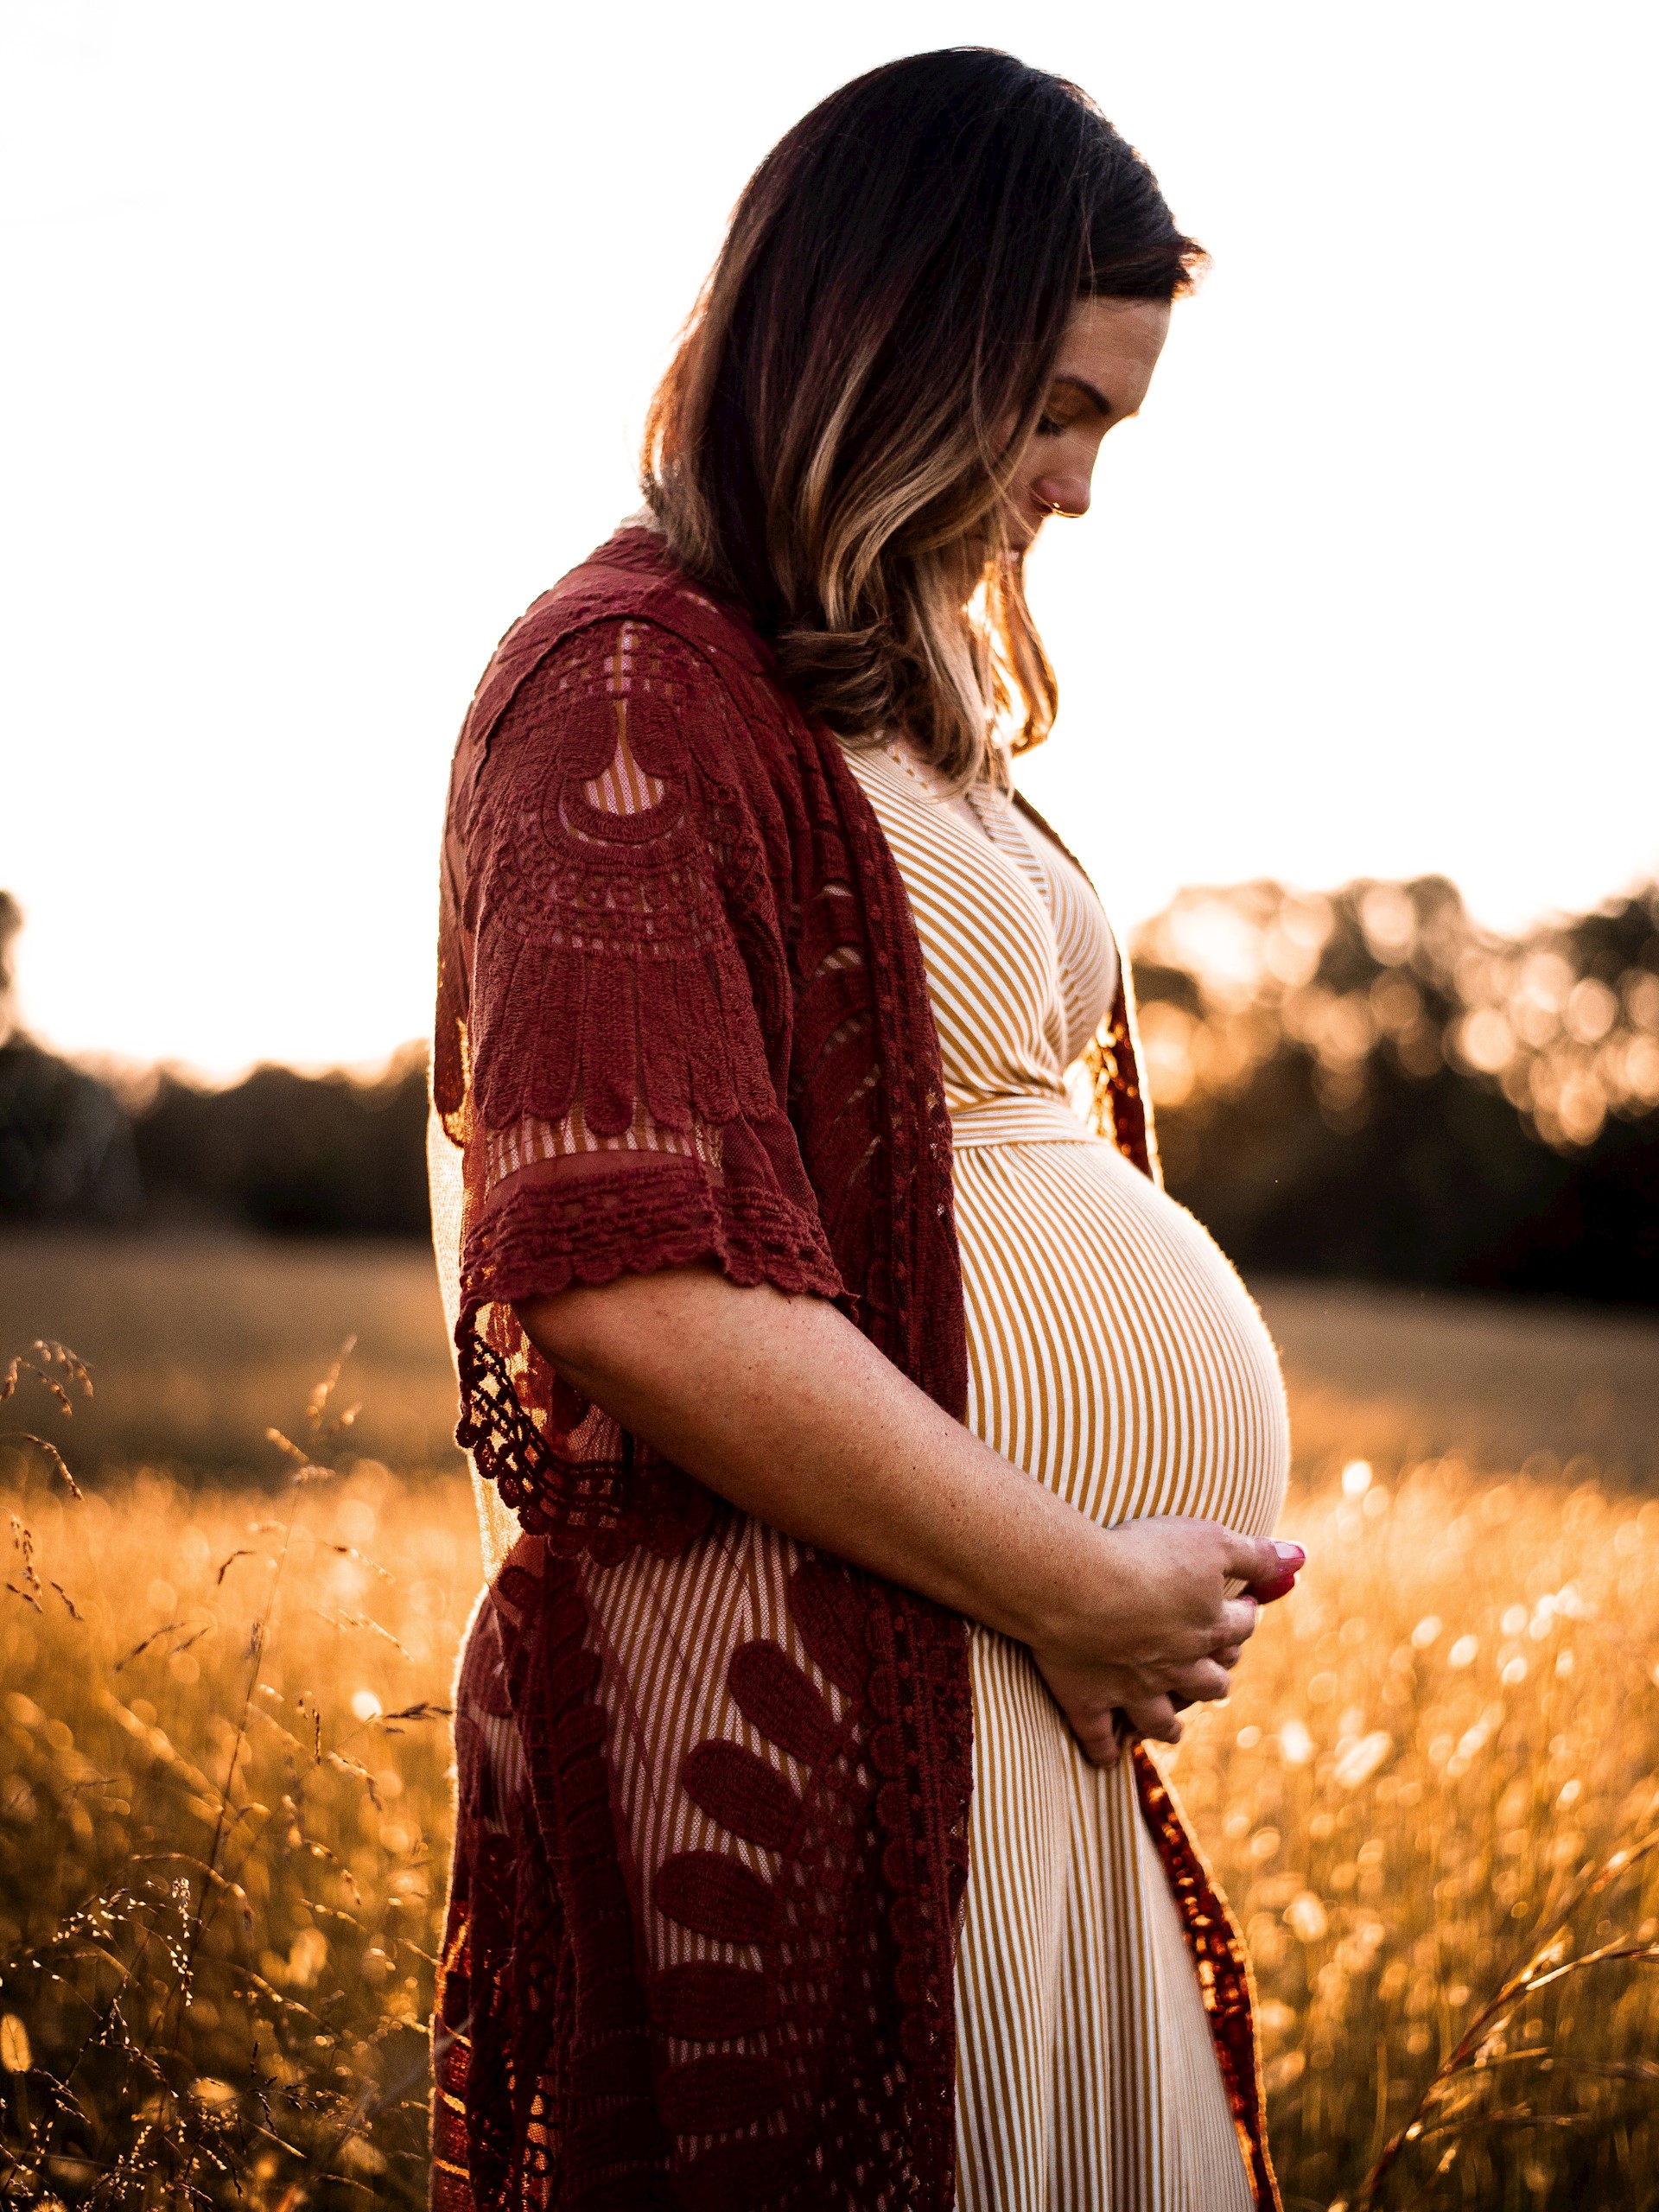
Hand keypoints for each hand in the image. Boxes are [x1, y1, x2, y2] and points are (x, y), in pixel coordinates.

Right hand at [1029, 1521, 1304, 1766]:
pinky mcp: (1088, 1698)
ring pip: (1162, 1719)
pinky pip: (1098, 1735)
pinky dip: (1103, 1748)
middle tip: (1215, 1667)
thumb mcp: (1212, 1541)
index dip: (1246, 1615)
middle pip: (1210, 1683)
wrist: (1078, 1586)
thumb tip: (1301, 1558)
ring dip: (1170, 1723)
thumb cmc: (1146, 1555)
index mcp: (1209, 1628)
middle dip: (1216, 1677)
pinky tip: (1106, 1757)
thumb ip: (1256, 1555)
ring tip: (1174, 1726)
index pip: (1241, 1627)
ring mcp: (1132, 1689)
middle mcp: (1177, 1666)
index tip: (1244, 1605)